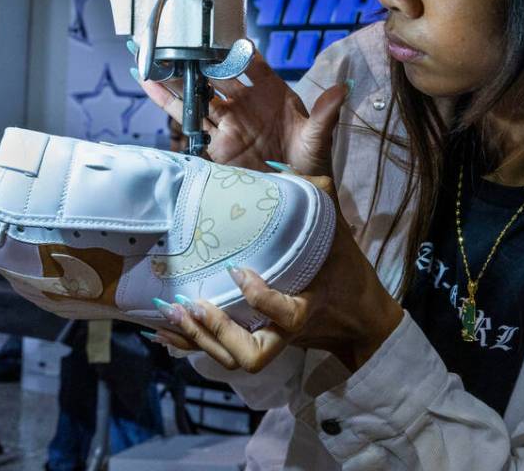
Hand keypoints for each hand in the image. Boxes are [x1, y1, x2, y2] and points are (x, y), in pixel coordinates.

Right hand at [134, 47, 347, 176]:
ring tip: (153, 55)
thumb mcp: (318, 138)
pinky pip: (188, 120)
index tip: (222, 36)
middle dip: (197, 58)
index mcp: (272, 94)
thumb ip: (325, 114)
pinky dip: (168, 102)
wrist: (297, 198)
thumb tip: (343, 88)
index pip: (252, 64)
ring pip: (197, 94)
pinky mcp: (213, 144)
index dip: (237, 50)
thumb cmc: (312, 164)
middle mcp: (246, 104)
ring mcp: (228, 122)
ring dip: (176, 76)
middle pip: (217, 76)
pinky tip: (149, 83)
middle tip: (176, 39)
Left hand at [152, 175, 403, 373]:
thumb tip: (277, 165)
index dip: (259, 299)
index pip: (286, 315)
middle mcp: (287, 332)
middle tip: (194, 304)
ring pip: (232, 359)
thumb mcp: (336, 229)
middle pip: (252, 355)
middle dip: (219, 333)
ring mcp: (270, 340)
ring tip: (172, 311)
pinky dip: (190, 344)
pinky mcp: (257, 341)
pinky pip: (221, 352)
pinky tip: (163, 331)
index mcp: (309, 305)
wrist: (360, 319)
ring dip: (198, 339)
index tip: (238, 271)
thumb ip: (314, 195)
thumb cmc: (347, 269)